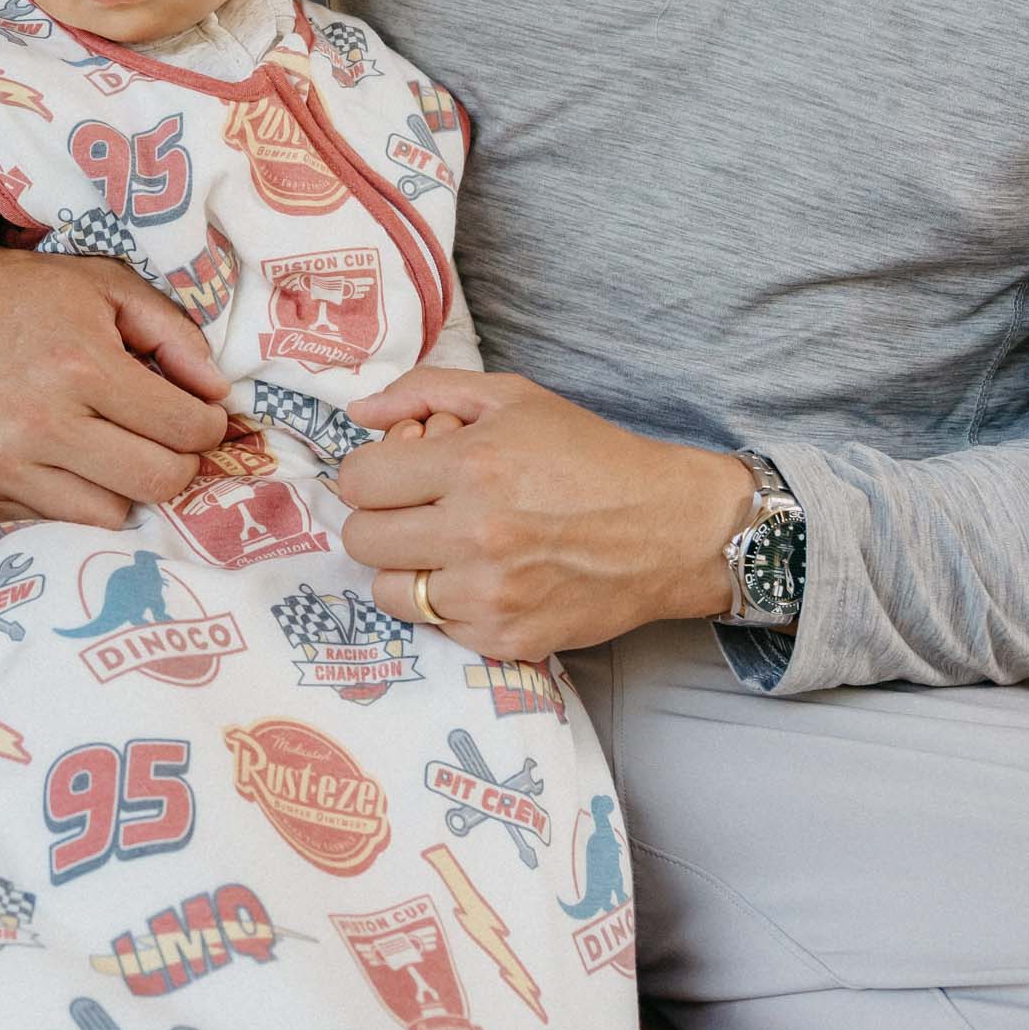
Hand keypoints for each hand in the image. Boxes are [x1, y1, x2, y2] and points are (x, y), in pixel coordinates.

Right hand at [0, 246, 229, 526]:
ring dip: (125, 486)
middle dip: (179, 462)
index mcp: (82, 368)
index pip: (182, 429)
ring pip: (110, 515)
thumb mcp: (106, 287)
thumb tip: (217, 394)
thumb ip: (174, 335)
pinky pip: (55, 521)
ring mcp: (3, 466)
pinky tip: (66, 457)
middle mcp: (41, 425)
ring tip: (114, 448)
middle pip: (156, 482)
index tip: (202, 418)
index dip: (207, 427)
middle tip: (170, 440)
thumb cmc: (26, 292)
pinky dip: (74, 495)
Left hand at [337, 369, 755, 659]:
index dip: (370, 472)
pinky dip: (450, 603)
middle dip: (380, 518)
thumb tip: (357, 413)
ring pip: (389, 591)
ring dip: (408, 567)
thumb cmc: (589, 455)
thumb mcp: (512, 397)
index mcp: (470, 465)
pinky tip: (486, 576)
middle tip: (419, 509)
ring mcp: (489, 593)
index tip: (396, 472)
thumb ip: (425, 391)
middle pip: (362, 539)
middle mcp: (474, 532)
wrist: (670, 528)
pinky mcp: (506, 638)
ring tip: (450, 545)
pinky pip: (436, 626)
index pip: (358, 481)